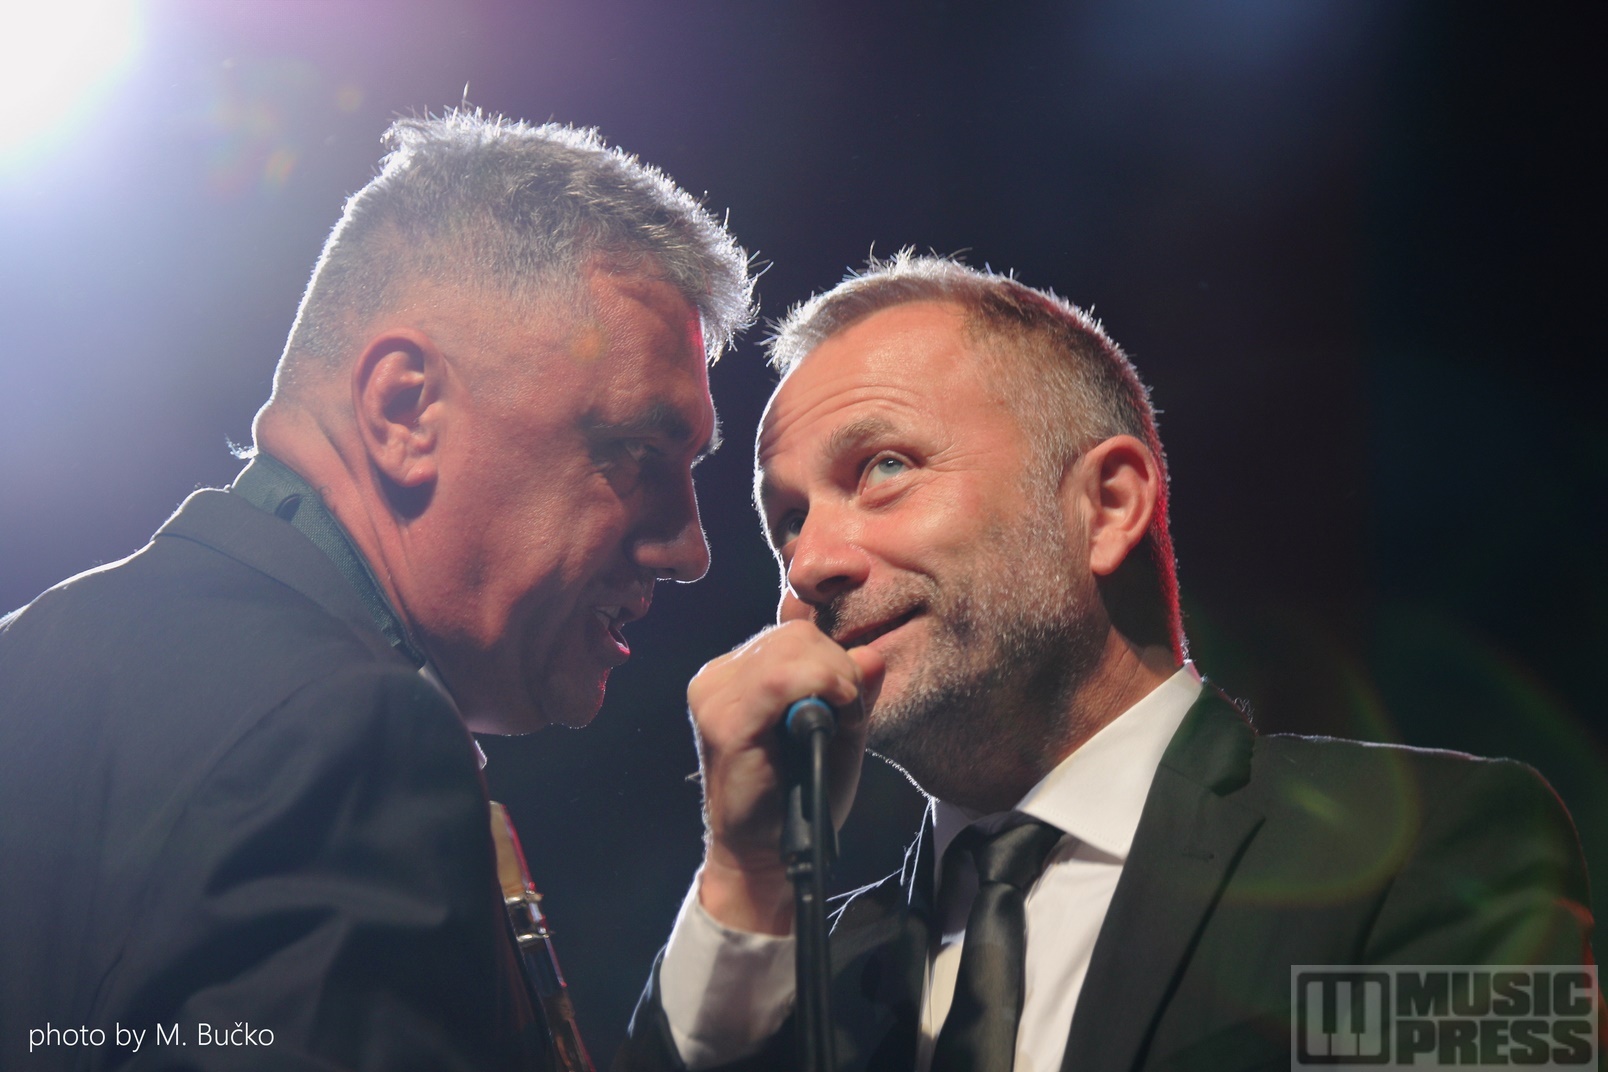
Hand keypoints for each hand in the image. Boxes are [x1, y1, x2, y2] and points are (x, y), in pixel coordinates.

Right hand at [688, 620, 884, 933]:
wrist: (765, 853)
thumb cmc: (799, 795)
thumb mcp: (836, 735)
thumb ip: (852, 693)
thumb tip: (871, 655)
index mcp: (739, 673)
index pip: (797, 633)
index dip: (834, 660)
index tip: (845, 701)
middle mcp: (719, 677)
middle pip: (797, 634)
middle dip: (836, 668)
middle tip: (841, 715)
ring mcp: (715, 696)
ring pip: (791, 648)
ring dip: (829, 680)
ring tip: (827, 724)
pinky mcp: (723, 721)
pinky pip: (777, 679)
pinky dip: (814, 688)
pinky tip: (822, 718)